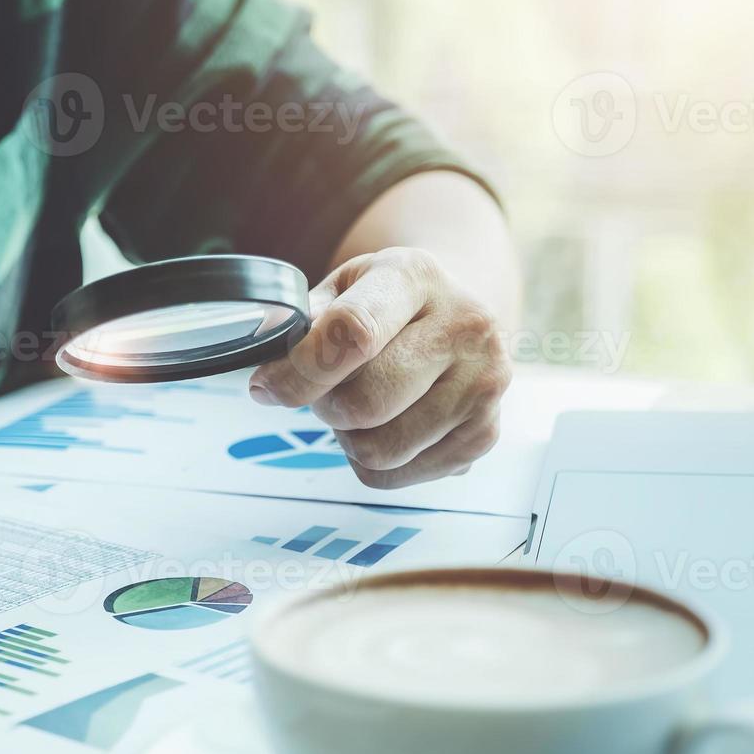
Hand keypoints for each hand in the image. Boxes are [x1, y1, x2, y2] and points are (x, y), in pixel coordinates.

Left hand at [248, 248, 511, 488]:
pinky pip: (398, 476)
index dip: (299, 372)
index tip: (266, 387)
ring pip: (380, 450)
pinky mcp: (486, 433)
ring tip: (358, 405)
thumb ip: (304, 320)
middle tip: (323, 390)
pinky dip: (373, 463)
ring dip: (348, 438)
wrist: (460, 316)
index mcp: (416, 276)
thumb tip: (268, 358)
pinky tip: (386, 425)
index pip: (351, 333)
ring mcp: (483, 383)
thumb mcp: (345, 286)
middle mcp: (464, 326)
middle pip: (364, 403)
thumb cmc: (389, 304)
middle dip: (324, 406)